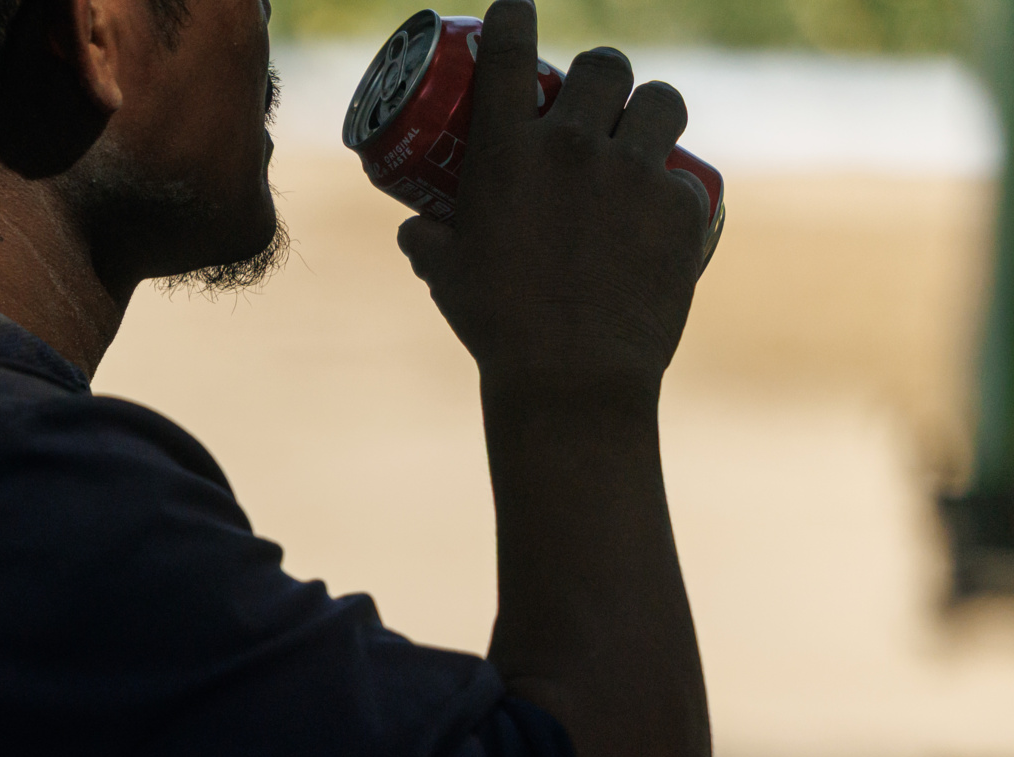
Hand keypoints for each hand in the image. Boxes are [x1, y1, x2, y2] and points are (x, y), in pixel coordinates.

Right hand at [396, 2, 706, 400]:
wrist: (572, 379)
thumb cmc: (497, 328)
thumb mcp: (449, 279)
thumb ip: (430, 242)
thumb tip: (414, 230)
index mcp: (506, 153)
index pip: (508, 50)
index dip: (513, 16)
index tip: (516, 11)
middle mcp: (573, 146)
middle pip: (604, 64)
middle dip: (600, 74)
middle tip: (594, 98)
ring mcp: (635, 172)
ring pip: (661, 100)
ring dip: (650, 110)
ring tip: (641, 136)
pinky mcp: (683, 206)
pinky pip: (683, 178)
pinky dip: (670, 194)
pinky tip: (658, 221)